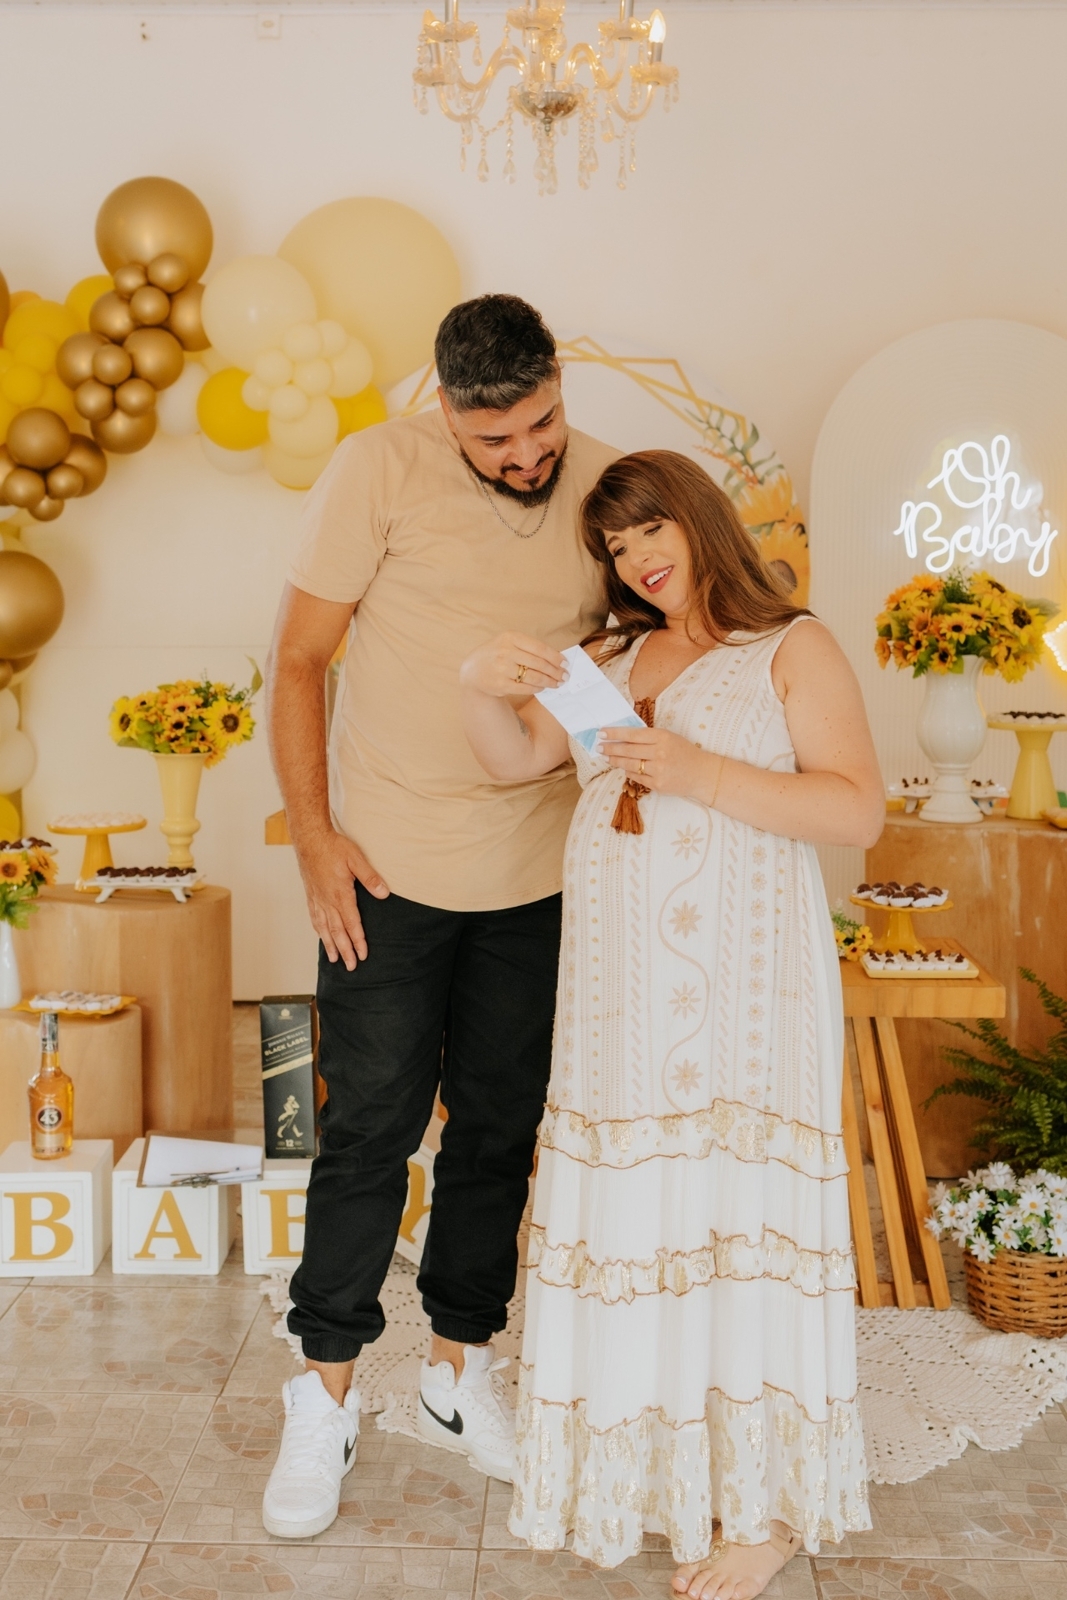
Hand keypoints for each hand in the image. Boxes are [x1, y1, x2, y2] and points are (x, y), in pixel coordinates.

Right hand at [294, 829, 388, 970]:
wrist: (310, 838)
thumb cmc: (333, 847)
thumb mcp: (356, 859)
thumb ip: (370, 877)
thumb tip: (384, 893)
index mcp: (340, 894)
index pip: (352, 924)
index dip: (358, 941)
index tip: (363, 955)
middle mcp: (327, 901)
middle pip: (337, 931)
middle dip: (345, 950)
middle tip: (351, 967)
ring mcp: (317, 899)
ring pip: (324, 928)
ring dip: (330, 945)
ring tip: (335, 959)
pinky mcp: (311, 894)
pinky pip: (315, 918)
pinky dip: (319, 931)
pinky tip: (321, 936)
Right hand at [460, 632, 565, 697]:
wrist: (473, 670)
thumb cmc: (496, 655)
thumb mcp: (509, 643)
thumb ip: (529, 648)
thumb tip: (556, 658)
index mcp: (511, 637)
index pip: (540, 648)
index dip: (555, 657)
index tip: (565, 663)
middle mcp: (506, 651)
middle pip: (539, 663)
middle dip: (556, 671)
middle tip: (565, 676)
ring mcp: (502, 669)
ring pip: (534, 677)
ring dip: (549, 681)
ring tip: (557, 683)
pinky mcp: (501, 684)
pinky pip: (526, 688)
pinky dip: (537, 688)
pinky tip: (543, 687)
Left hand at [599, 725, 715, 800]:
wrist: (701, 773)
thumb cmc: (684, 752)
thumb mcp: (669, 738)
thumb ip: (649, 737)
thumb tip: (623, 737)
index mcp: (662, 737)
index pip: (633, 734)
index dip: (615, 734)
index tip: (601, 732)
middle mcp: (660, 753)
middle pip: (627, 750)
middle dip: (610, 748)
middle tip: (599, 747)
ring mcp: (658, 770)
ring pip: (629, 765)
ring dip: (615, 761)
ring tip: (606, 758)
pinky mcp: (658, 784)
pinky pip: (637, 777)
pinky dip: (628, 772)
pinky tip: (623, 768)